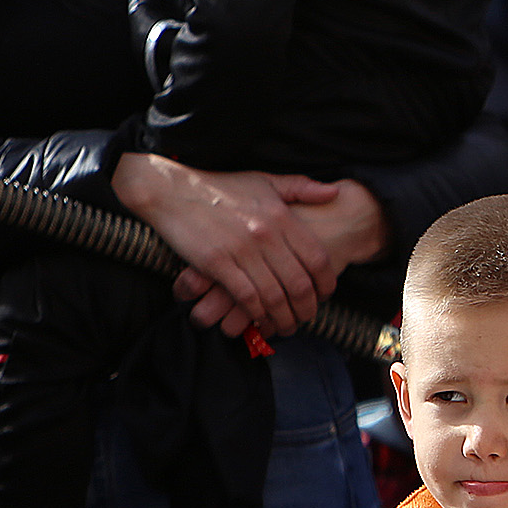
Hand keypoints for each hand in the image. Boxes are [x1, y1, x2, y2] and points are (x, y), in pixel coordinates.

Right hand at [114, 153, 338, 337]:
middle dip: (307, 308)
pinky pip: (246, 298)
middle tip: (306, 318)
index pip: (317, 258)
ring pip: (275, 296)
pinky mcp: (217, 264)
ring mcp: (242, 250)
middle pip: (299, 283)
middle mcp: (266, 234)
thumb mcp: (265, 181)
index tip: (325, 295)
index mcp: (281, 216)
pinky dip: (257, 313)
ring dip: (283, 318)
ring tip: (285, 326)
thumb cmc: (221, 187)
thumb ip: (301, 187)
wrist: (173, 190)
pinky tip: (260, 319)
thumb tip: (335, 192)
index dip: (326, 283)